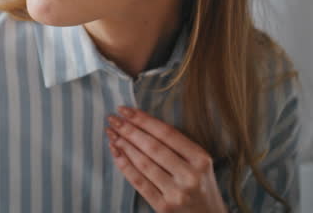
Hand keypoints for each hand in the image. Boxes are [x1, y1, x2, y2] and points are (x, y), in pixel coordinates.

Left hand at [106, 106, 227, 212]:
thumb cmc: (200, 184)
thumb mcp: (199, 162)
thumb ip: (178, 145)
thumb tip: (141, 123)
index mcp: (200, 159)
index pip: (166, 133)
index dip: (143, 120)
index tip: (125, 109)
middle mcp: (190, 175)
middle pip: (152, 147)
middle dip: (129, 130)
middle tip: (113, 119)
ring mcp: (176, 193)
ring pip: (143, 163)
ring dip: (124, 145)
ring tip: (112, 133)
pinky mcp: (163, 207)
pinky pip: (139, 182)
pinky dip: (124, 165)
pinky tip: (115, 152)